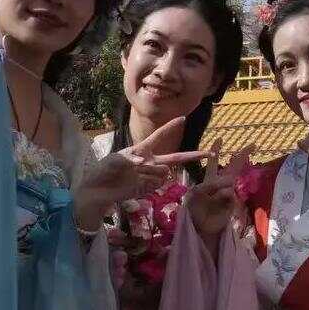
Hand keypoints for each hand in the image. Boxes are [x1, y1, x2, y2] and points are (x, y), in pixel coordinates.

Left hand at [74, 117, 205, 229]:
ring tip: (135, 175)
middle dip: (193, 156)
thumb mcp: (113, 160)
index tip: (183, 118)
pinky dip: (149, 184)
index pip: (159, 137)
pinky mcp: (147, 189)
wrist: (97, 191)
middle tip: (211, 154)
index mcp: (141, 150)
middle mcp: (149, 162)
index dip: (170, 128)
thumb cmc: (103, 171)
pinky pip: (157, 185)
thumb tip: (142, 163)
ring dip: (152, 173)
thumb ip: (129, 159)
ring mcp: (150, 176)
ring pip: (164, 173)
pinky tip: (137, 184)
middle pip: (175, 158)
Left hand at [186, 139, 255, 235]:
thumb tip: (228, 186)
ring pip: (229, 182)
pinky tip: (219, 204)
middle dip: (242, 156)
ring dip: (221, 186)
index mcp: (209, 180)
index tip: (220, 138)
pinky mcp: (232, 203)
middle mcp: (221, 184)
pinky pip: (229, 195)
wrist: (201, 227)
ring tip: (213, 196)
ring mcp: (228, 193)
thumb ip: (208, 187)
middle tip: (253, 145)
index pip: (213, 162)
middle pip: (232, 167)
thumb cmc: (195, 210)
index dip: (216, 150)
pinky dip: (223, 198)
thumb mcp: (195, 195)